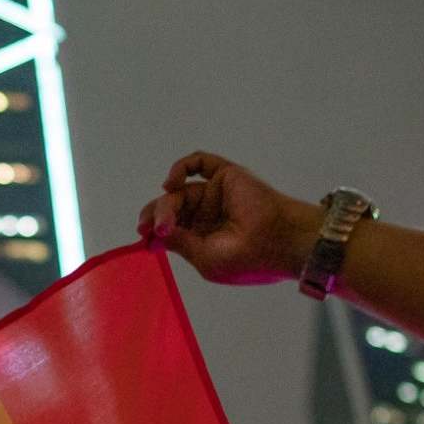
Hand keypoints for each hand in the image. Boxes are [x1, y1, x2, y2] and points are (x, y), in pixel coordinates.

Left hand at [136, 153, 322, 285]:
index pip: (170, 229)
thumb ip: (178, 241)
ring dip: (167, 203)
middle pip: (171, 208)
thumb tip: (153, 231)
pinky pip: (199, 164)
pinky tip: (170, 183)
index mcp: (202, 240)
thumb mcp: (203, 258)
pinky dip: (180, 168)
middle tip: (147, 227)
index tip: (142, 235)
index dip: (153, 229)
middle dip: (156, 216)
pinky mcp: (225, 176)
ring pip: (180, 191)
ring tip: (166, 219)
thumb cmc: (246, 259)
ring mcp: (215, 195)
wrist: (280, 242)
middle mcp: (207, 216)